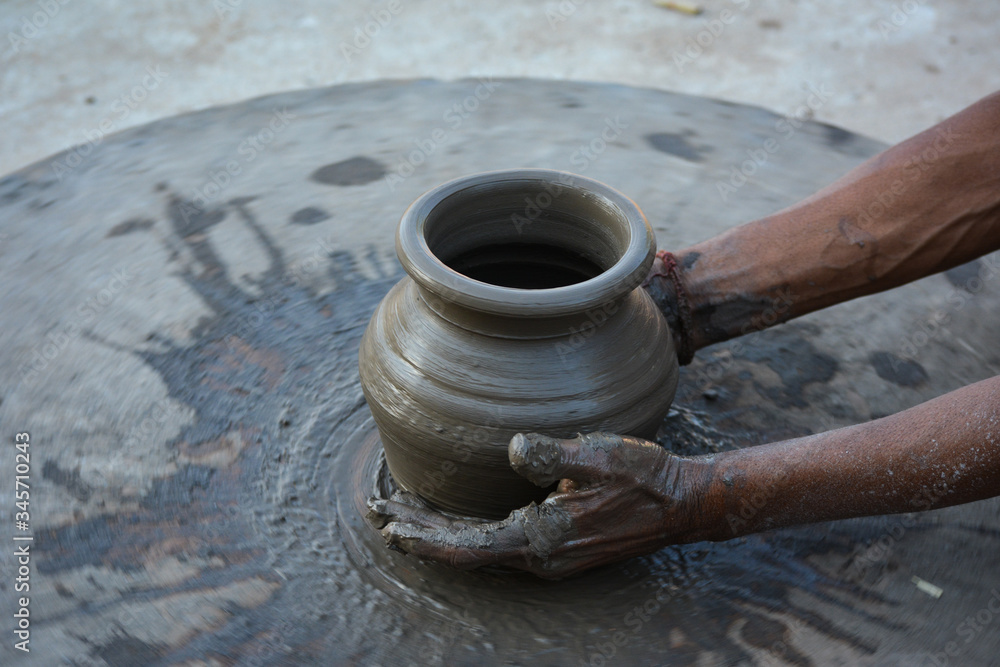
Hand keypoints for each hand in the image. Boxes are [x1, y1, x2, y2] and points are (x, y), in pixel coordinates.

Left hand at [365, 431, 716, 578]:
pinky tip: (454, 515)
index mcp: (541, 539)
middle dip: (420, 530)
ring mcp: (547, 554)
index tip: (389, 526)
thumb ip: (553, 453)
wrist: (681, 504)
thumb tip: (513, 447)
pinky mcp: (556, 545)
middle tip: (380, 511)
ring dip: (440, 529)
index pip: (467, 547)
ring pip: (479, 546)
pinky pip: (498, 540)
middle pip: (464, 549)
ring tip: (403, 513)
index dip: (425, 537)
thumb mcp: (600, 456)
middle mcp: (538, 556)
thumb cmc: (643, 478)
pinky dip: (466, 529)